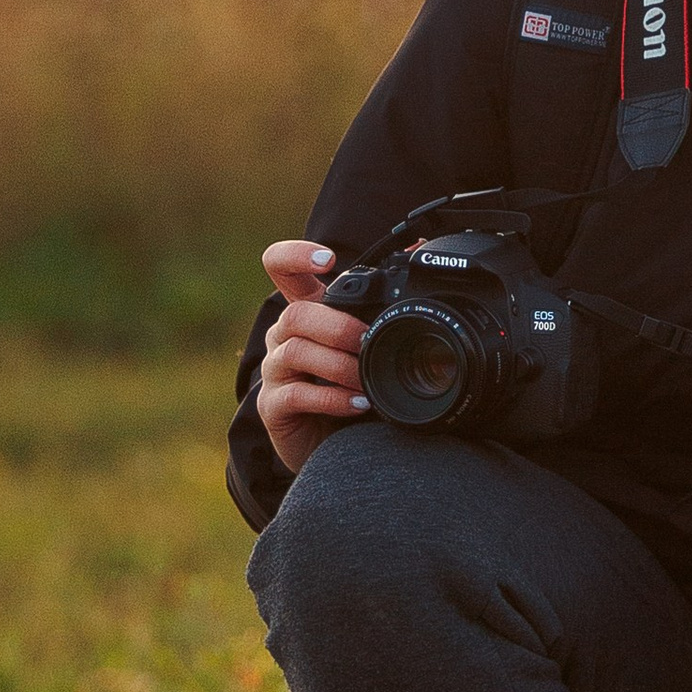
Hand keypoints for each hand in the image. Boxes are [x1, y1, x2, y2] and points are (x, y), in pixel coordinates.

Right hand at [256, 240, 369, 472]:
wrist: (336, 442)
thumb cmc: (353, 384)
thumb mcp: (370, 341)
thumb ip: (385, 301)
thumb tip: (418, 248)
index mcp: (306, 312)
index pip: (281, 268)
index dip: (295, 256)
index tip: (328, 259)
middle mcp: (284, 336)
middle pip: (295, 313)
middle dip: (337, 326)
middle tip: (369, 342)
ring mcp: (275, 371)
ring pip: (295, 352)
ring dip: (339, 365)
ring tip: (367, 381)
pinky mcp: (273, 406)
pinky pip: (296, 394)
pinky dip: (332, 398)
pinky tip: (359, 404)